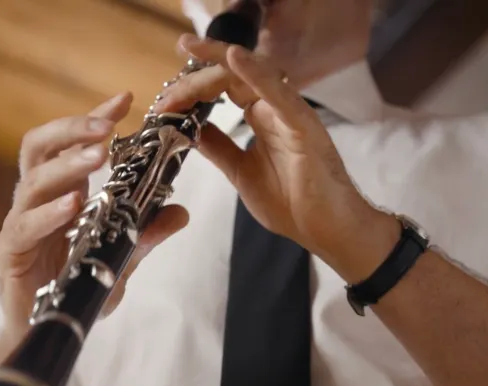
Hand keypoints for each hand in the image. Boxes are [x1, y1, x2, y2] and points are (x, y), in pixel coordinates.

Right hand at [0, 93, 188, 352]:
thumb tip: (181, 212)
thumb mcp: (118, 260)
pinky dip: (49, 214)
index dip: (93, 119)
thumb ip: (143, 236)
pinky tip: (74, 205)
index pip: (70, 143)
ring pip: (32, 182)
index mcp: (60, 192)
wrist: (45, 332)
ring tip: (99, 158)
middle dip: (71, 130)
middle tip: (105, 126)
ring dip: (67, 167)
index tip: (124, 99)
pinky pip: (24, 227)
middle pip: (39, 148)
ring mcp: (18, 225)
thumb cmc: (76, 288)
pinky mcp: (9, 253)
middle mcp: (35, 201)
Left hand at [157, 35, 398, 280]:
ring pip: (252, 74)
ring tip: (190, 53)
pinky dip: (256, 74)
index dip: (193, 86)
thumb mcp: (240, 172)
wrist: (324, 230)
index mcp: (261, 116)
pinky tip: (234, 58)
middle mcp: (276, 108)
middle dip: (196, 74)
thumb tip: (190, 129)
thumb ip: (219, 147)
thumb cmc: (292, 203)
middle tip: (166, 88)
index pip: (224, 86)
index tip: (163, 100)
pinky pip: (279, 94)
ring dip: (217, 65)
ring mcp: (290, 114)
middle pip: (233, 74)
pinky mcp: (303, 126)